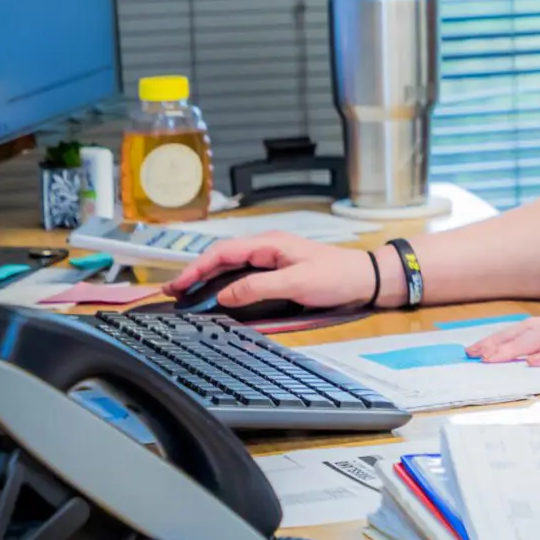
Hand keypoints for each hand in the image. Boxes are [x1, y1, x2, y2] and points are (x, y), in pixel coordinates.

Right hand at [165, 235, 377, 311]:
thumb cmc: (337, 276)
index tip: (177, 285)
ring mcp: (273, 258)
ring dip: (208, 278)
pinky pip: (244, 273)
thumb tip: (224, 295)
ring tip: (187, 293)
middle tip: (172, 292)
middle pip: (222, 257)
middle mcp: (268, 247)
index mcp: (269, 244)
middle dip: (195, 273)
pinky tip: (218, 293)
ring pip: (232, 265)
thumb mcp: (295, 283)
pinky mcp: (279, 270)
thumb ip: (258, 288)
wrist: (366, 279)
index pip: (222, 252)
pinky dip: (226, 282)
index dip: (196, 268)